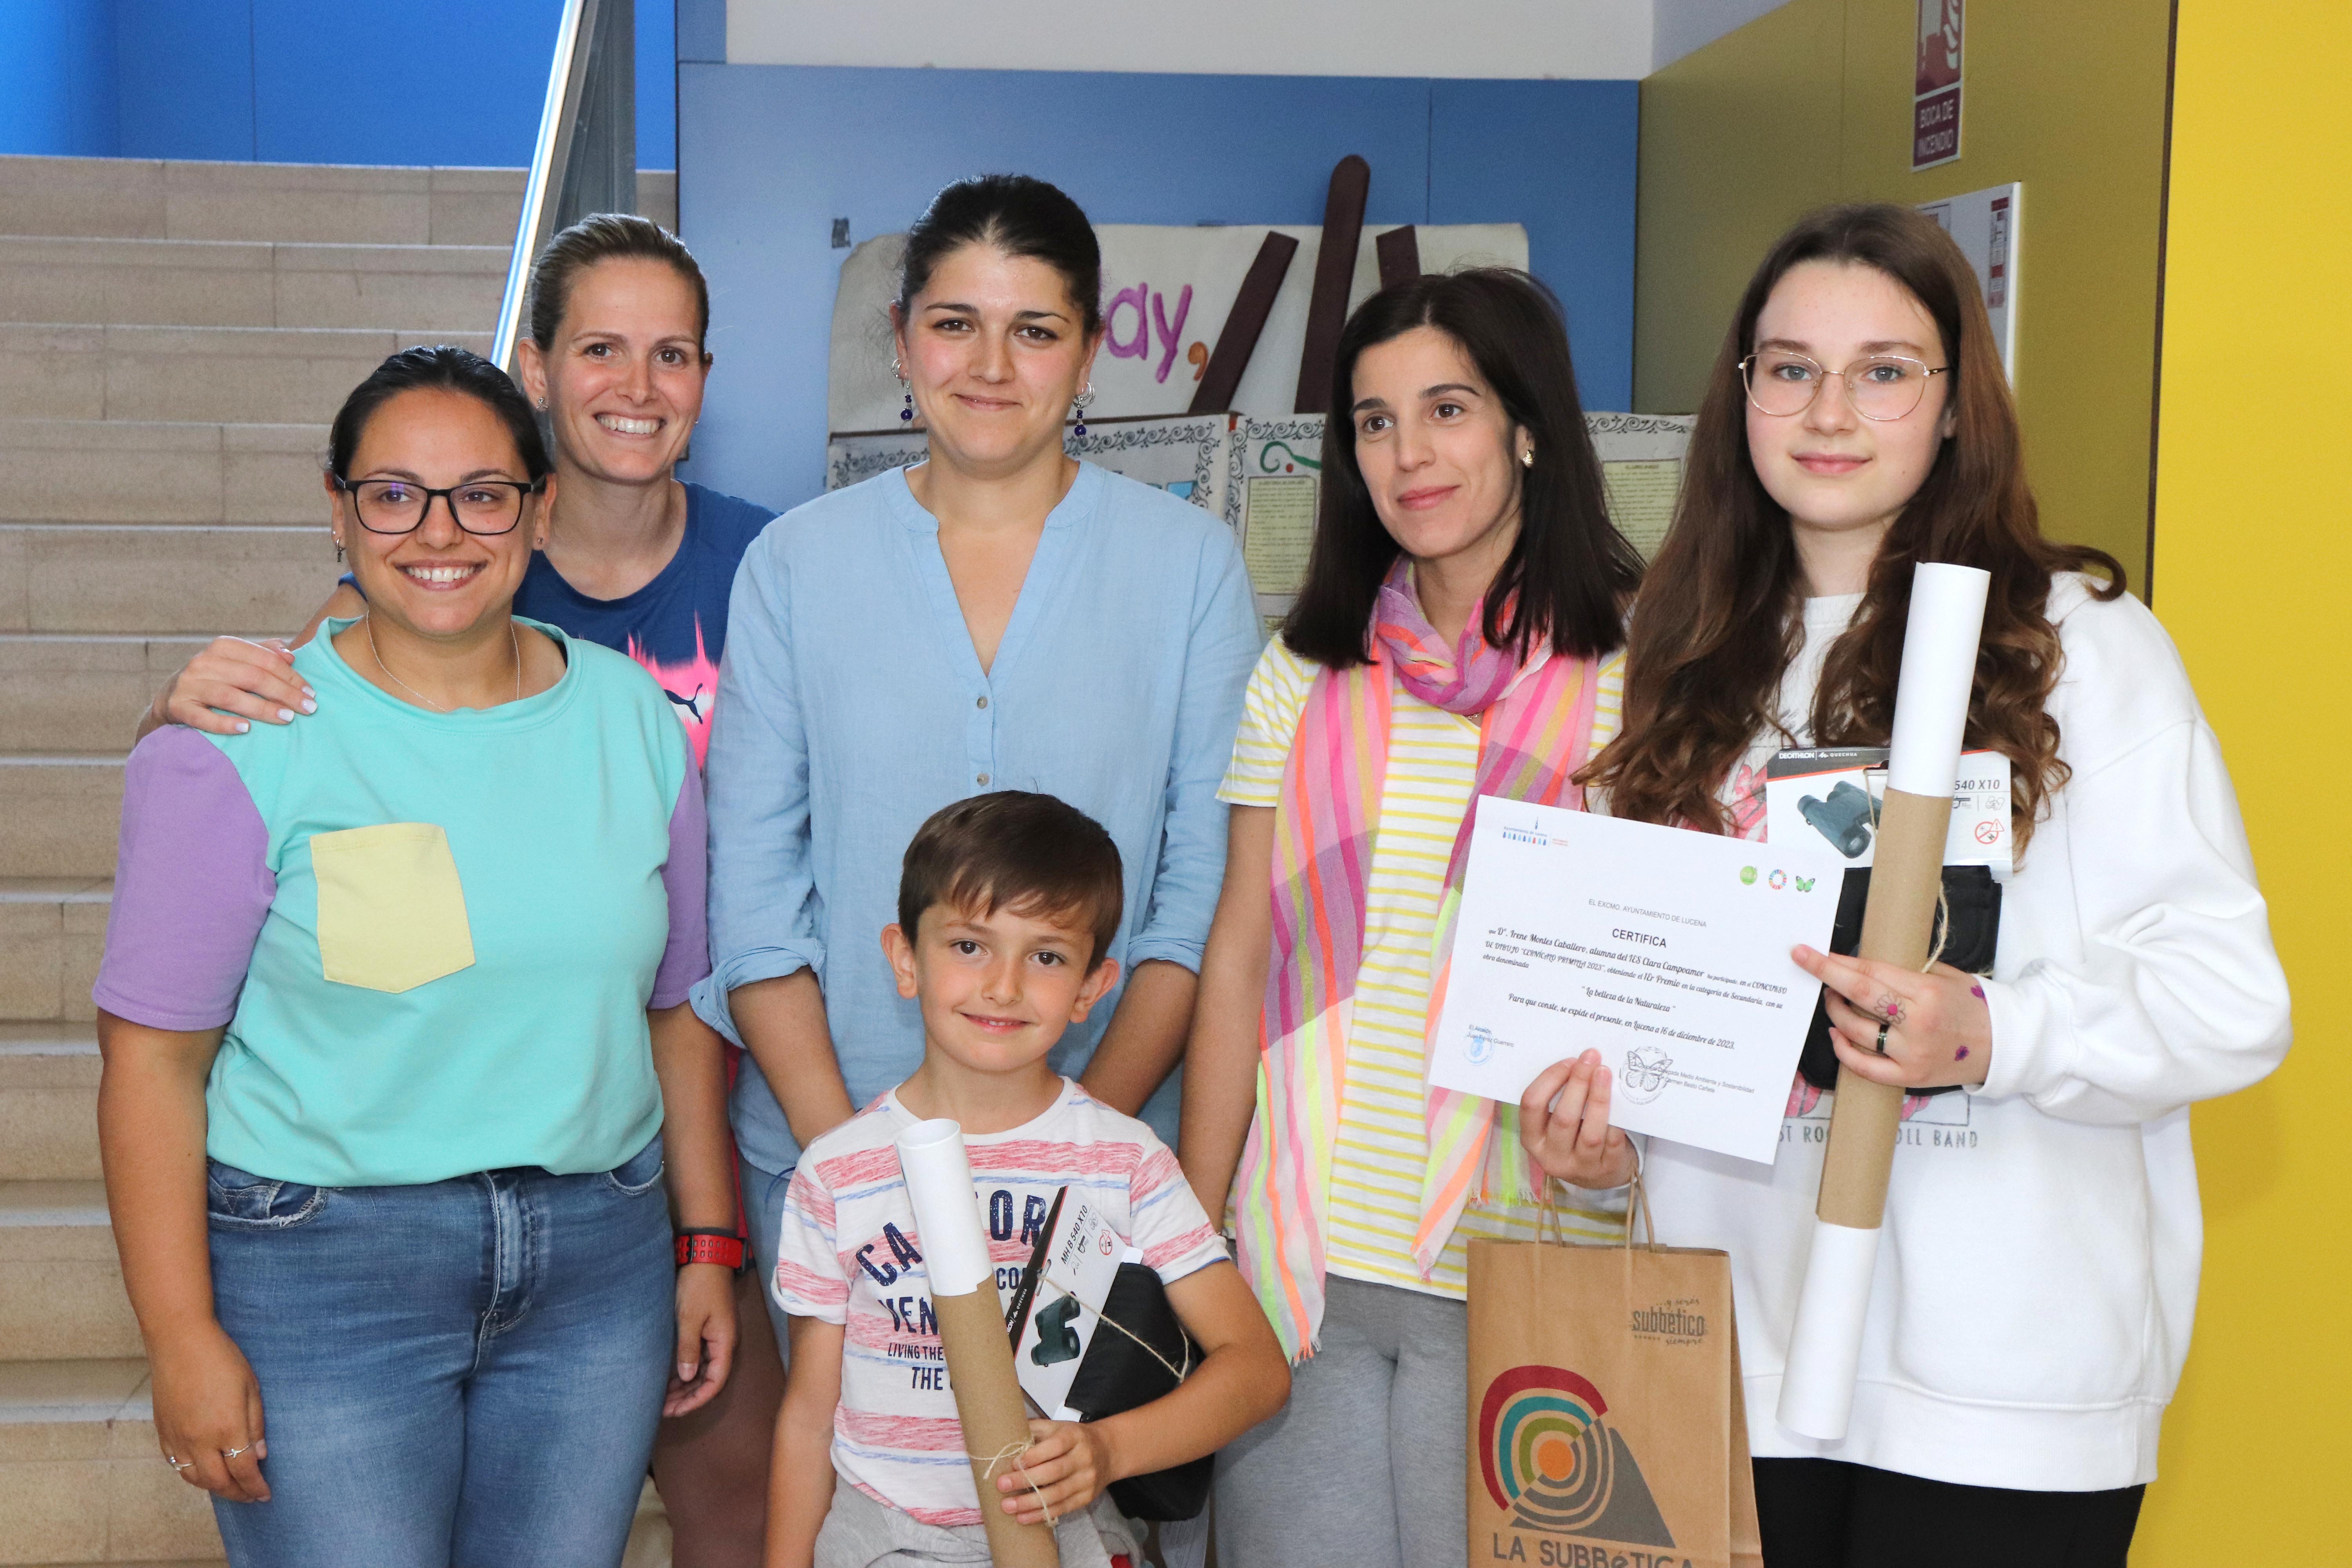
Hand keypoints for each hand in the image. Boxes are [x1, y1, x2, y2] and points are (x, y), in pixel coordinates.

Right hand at [147, 1319, 268, 1502]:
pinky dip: (192, 1475)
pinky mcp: (163, 1432)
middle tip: (251, 1496)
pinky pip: (176, 1465)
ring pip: (194, 1478)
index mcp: (226, 1428)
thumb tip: (259, 1456)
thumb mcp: (251, 1387)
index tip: (265, 1495)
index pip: (243, 1471)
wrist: (180, 1342)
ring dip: (214, 1487)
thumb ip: (255, 1425)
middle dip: (237, 1494)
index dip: (255, 1487)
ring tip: (231, 1487)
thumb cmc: (221, 1358)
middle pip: (218, 1482)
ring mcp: (178, 1438)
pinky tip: (204, 1472)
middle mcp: (199, 1440)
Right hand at [149, 637, 314, 735]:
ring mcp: (188, 685)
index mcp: (223, 647)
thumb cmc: (215, 678)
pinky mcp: (178, 707)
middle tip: (308, 708)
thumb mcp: (237, 661)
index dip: (290, 676)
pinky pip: (202, 717)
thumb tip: (290, 654)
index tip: (311, 692)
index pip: (263, 659)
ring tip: (287, 718)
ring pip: (230, 696)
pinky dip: (224, 724)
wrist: (170, 697)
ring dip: (261, 708)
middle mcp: (203, 662)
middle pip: (251, 677)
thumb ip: (263, 654)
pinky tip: (246, 730)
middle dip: (284, 693)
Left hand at [664, 1262, 737, 1416]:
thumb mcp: (689, 1318)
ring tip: (663, 1397)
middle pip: (710, 1380)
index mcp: (725, 1343)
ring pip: (704, 1370)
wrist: (706, 1256)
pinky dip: (686, 1370)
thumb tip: (687, 1377)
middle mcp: (724, 1343)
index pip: (715, 1383)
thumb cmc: (698, 1286)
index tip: (675, 1411)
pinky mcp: (708, 1329)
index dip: (696, 1400)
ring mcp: (717, 1336)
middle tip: (664, 1409)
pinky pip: (700, 1358)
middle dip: (688, 1397)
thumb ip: (688, 1349)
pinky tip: (670, 1377)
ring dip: (686, 1385)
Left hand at [997, 1417, 1114, 1526]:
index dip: (1034, 1456)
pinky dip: (1041, 1514)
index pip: (1055, 1446)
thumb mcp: (1056, 1427)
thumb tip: (1001, 1437)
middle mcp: (1083, 1457)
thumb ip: (1033, 1430)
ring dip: (1030, 1502)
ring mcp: (1087, 1480)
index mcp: (1074, 1436)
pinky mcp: (1086, 1497)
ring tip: (1008, 1506)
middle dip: (1026, 1480)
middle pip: (1054, 1471)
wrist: (1107, 1451)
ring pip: (1057, 1494)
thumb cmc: (1073, 1439)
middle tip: (1002, 1485)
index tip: (1013, 1463)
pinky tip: (1023, 1517)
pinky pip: (1062, 1508)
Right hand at [1519, 1051, 1637, 1189]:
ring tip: (1605, 1073)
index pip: (1532, 1105)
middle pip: (1563, 1117)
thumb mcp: (1553, 1124)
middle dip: (1578, 1083)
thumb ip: (1558, 1100)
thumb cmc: (1573, 1137)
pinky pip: (1613, 1141)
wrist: (1599, 1175)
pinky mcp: (1606, 1169)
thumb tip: (1578, 1063)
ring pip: (1590, 1132)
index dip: (1549, 1079)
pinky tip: (1620, 1099)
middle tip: (1591, 1058)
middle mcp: (1552, 1157)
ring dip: (1599, 1098)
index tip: (1569, 1061)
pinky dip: (1616, 1119)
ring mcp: (1580, 1166)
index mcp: (1532, 1139)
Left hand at [1793, 945, 1992, 1090]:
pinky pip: (1865, 1066)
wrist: (2004, 1045)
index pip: (1871, 973)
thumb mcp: (1945, 978)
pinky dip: (1844, 1050)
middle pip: (1859, 995)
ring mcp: (1911, 1053)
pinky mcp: (1910, 1077)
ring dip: (1835, 1012)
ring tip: (1831, 999)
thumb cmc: (1972, 1005)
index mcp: (1926, 992)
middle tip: (1803, 961)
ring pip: (1856, 1030)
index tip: (1812, 951)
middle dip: (1825, 976)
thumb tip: (1861, 964)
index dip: (1838, 962)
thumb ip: (1905, 973)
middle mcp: (1917, 1023)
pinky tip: (1837, 1034)